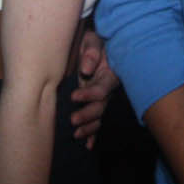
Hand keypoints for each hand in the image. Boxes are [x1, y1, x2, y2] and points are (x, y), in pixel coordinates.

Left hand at [69, 29, 117, 148]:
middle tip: (73, 121)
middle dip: (88, 115)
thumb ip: (91, 52)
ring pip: (99, 116)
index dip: (89, 94)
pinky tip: (88, 145)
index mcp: (110, 73)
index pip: (102, 89)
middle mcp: (108, 88)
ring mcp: (103, 96)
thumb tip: (86, 70)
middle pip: (101, 106)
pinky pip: (97, 119)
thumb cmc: (93, 38)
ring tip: (76, 135)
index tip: (73, 96)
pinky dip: (93, 133)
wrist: (97, 41)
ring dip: (89, 127)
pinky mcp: (96, 101)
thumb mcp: (92, 39)